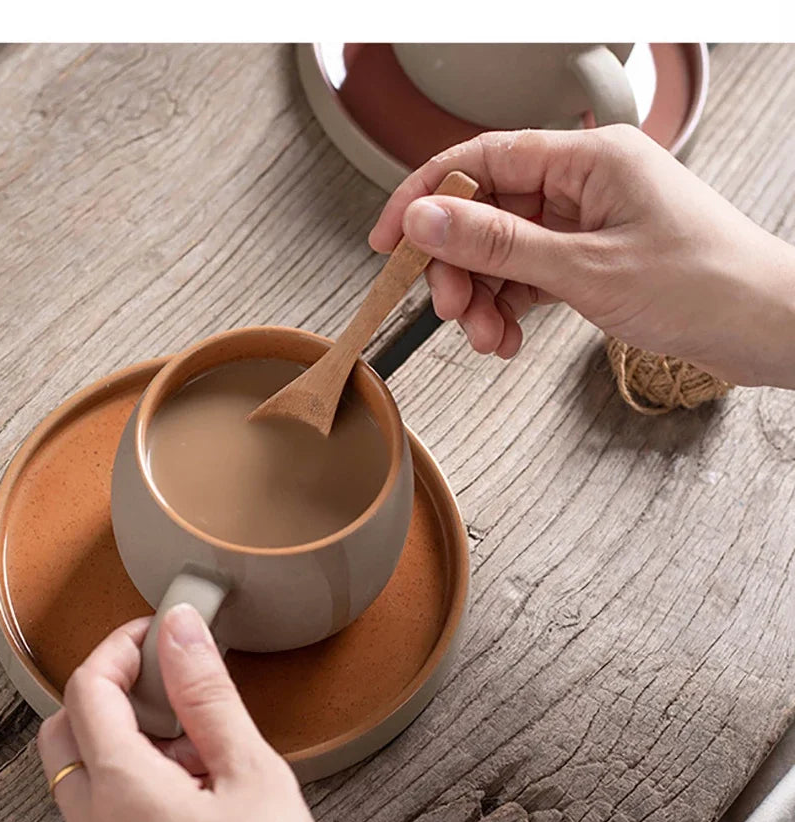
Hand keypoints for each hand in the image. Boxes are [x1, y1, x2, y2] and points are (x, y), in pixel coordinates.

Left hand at [36, 605, 369, 821]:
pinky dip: (132, 777)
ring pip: (82, 770)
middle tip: (167, 677)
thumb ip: (208, 694)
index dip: (121, 646)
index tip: (159, 632)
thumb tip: (182, 631)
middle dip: (109, 689)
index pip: (88, 688)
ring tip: (198, 740)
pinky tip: (198, 788)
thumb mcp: (250, 773)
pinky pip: (102, 810)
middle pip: (65, 727)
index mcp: (120, 790)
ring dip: (124, 735)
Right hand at [370, 125, 794, 388]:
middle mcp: (583, 182)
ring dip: (484, 298)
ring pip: (504, 250)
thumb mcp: (584, 268)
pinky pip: (529, 275)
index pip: (483, 160)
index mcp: (588, 158)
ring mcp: (587, 220)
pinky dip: (511, 308)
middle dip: (460, 267)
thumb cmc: (702, 285)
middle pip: (487, 211)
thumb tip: (427, 218)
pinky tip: (510, 338)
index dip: (426, 197)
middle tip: (450, 311)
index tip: (389, 239)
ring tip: (489, 339)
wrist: (764, 328)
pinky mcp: (591, 256)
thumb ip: (498, 242)